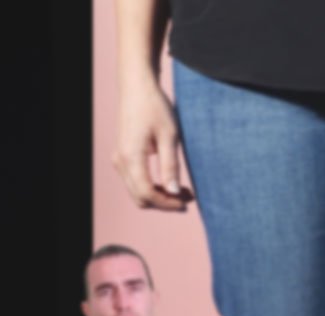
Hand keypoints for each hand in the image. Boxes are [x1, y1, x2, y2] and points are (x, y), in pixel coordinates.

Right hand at [114, 80, 192, 210]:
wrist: (137, 87)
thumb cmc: (154, 107)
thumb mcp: (169, 137)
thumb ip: (170, 166)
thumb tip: (174, 192)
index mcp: (131, 156)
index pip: (147, 193)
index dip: (168, 203)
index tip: (187, 202)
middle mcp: (121, 160)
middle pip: (140, 197)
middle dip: (164, 202)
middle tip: (188, 198)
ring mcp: (120, 158)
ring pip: (137, 191)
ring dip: (159, 195)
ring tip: (184, 191)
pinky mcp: (124, 154)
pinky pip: (136, 180)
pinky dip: (153, 186)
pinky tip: (171, 181)